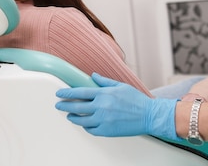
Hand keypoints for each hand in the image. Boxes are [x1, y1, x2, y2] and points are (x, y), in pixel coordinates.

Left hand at [55, 73, 179, 140]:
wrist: (148, 115)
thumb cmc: (136, 100)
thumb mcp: (120, 86)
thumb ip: (104, 81)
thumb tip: (93, 76)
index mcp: (104, 94)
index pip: (80, 92)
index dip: (67, 93)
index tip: (59, 93)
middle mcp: (101, 107)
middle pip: (77, 107)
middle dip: (65, 105)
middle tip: (59, 105)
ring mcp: (103, 120)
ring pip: (82, 120)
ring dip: (73, 118)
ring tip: (69, 116)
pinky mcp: (107, 131)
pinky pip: (91, 130)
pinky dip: (86, 127)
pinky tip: (84, 124)